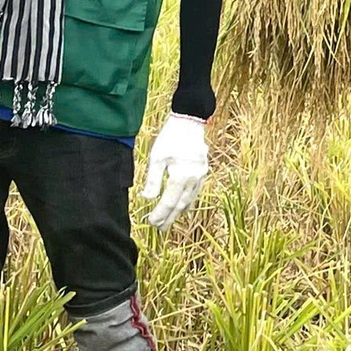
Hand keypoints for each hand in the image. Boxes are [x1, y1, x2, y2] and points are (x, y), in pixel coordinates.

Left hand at [139, 113, 208, 229]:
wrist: (190, 121)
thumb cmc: (171, 138)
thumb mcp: (157, 158)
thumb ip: (153, 180)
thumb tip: (147, 199)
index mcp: (181, 176)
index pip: (169, 202)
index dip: (160, 214)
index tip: (150, 222)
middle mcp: (193, 179)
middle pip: (180, 205)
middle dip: (169, 218)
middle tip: (160, 229)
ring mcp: (200, 175)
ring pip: (189, 200)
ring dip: (178, 212)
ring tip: (169, 221)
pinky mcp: (203, 171)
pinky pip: (195, 192)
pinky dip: (187, 202)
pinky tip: (182, 206)